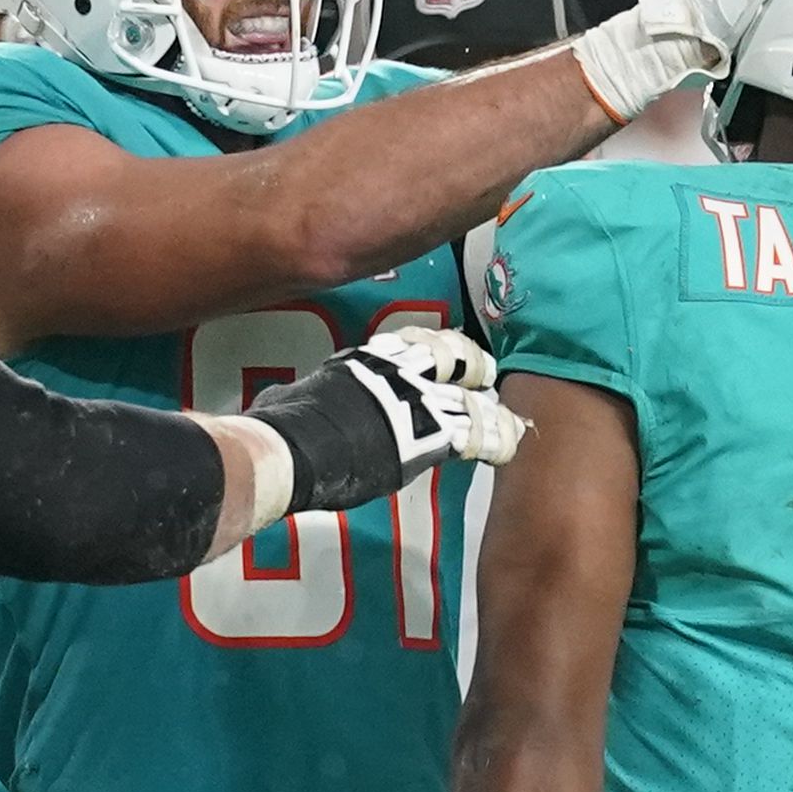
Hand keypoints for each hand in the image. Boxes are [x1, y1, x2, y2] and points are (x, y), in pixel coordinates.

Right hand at [248, 326, 525, 512]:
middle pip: (450, 354)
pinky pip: (475, 435)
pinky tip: (508, 447)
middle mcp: (396, 370)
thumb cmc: (283, 428)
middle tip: (486, 377)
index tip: (447, 357)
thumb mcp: (292, 396)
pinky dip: (497, 441)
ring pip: (469, 395)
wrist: (293, 449)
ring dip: (492, 411)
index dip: (436, 348)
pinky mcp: (428, 433)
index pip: (411, 342)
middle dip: (472, 365)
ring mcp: (415, 398)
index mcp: (364, 360)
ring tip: (509, 423)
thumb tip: (284, 401)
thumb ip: (308, 395)